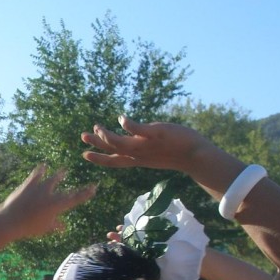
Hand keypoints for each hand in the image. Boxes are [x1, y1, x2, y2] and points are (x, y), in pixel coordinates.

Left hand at [0, 165, 96, 240]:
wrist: (12, 220)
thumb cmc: (29, 227)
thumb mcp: (44, 228)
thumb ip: (55, 225)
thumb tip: (64, 227)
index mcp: (57, 206)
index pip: (75, 199)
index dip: (85, 194)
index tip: (94, 188)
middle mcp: (51, 195)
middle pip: (67, 191)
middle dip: (77, 190)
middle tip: (87, 186)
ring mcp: (40, 188)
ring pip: (52, 180)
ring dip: (59, 176)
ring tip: (64, 171)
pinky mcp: (29, 185)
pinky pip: (36, 175)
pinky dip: (40, 170)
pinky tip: (43, 166)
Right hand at [81, 116, 210, 171]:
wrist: (196, 156)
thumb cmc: (179, 153)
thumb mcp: (157, 152)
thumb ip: (144, 145)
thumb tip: (138, 138)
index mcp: (138, 159)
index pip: (114, 161)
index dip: (99, 159)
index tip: (85, 154)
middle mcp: (139, 154)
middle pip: (113, 151)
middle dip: (96, 144)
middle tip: (82, 136)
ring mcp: (147, 145)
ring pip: (121, 143)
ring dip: (106, 136)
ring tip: (96, 126)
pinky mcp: (156, 134)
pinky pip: (138, 129)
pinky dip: (128, 124)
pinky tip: (120, 117)